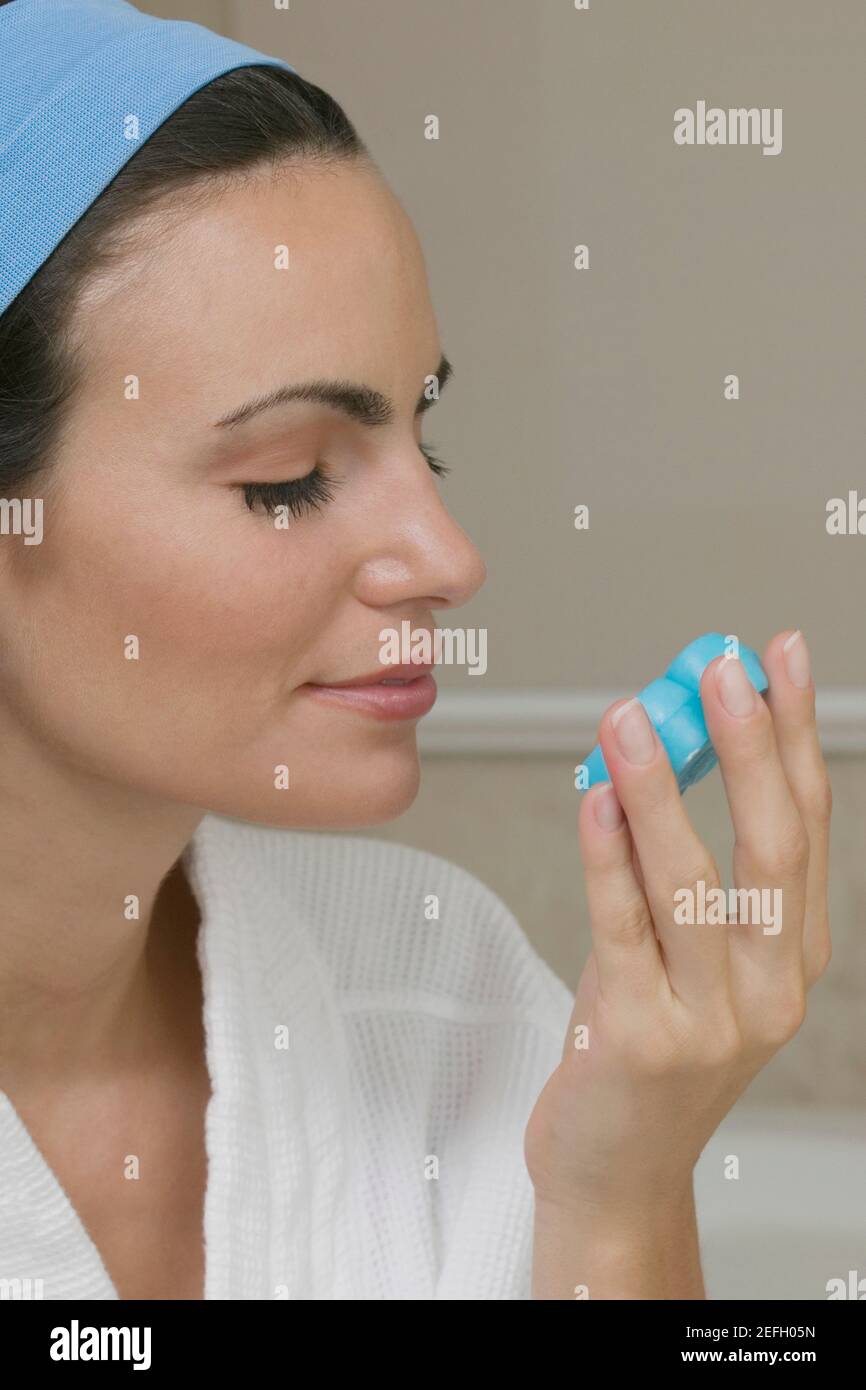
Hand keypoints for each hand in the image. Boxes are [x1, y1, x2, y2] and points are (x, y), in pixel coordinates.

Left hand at [525, 629, 830, 1215]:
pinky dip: (609, 859)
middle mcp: (770, 991)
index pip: (807, 827)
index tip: (781, 659)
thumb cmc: (643, 1043)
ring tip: (630, 716)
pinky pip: (624, 931)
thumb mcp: (680, 951)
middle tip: (722, 667)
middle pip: (772, 849)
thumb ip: (676, 864)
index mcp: (793, 958)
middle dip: (752, 747)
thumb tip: (655, 747)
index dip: (794, 737)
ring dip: (661, 790)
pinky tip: (594, 799)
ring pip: (694, 886)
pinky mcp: (641, 1042)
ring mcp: (712, 1022)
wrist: (615, 1171)